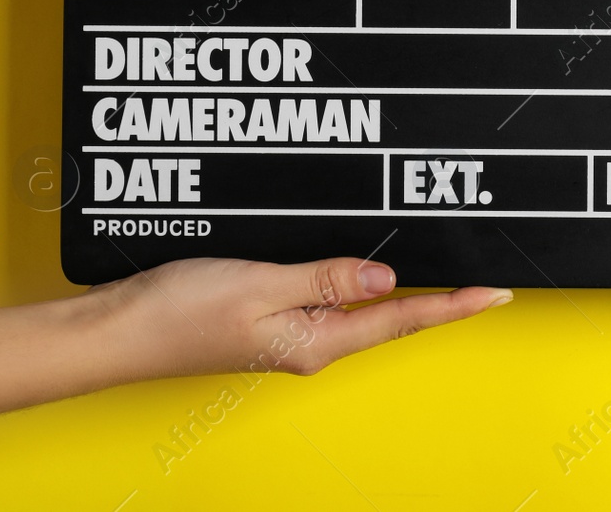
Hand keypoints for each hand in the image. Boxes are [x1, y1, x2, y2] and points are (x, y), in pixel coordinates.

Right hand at [84, 257, 512, 378]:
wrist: (114, 331)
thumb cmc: (176, 311)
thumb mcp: (260, 285)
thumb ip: (325, 278)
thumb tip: (386, 276)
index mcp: (315, 342)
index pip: (401, 318)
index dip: (452, 305)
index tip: (495, 293)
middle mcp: (309, 344)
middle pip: (389, 315)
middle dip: (437, 297)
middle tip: (482, 278)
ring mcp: (289, 334)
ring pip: (360, 307)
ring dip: (399, 288)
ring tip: (441, 271)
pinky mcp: (268, 319)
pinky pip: (326, 299)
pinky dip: (354, 280)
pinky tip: (364, 266)